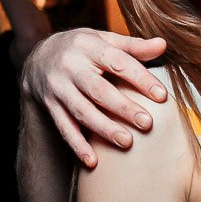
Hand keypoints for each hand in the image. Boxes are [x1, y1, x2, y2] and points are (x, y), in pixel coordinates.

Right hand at [20, 28, 167, 166]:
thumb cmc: (82, 49)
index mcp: (88, 46)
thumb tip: (163, 44)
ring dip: (104, 129)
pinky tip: (92, 161)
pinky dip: (77, 145)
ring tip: (127, 142)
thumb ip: (133, 45)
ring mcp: (58, 88)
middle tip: (147, 123)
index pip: (118, 62)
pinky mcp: (50, 105)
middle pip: (99, 90)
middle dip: (123, 108)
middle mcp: (71, 66)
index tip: (161, 96)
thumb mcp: (103, 40)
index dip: (140, 78)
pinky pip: (64, 127)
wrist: (38, 57)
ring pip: (82, 111)